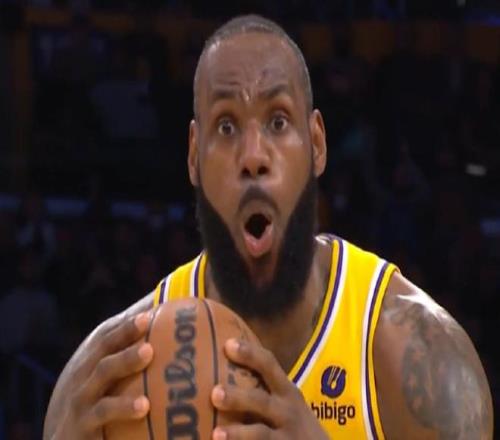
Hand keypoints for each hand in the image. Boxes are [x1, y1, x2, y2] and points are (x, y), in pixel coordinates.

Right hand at [45, 312, 153, 439]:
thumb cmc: (95, 401)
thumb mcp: (106, 378)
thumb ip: (129, 355)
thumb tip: (163, 323)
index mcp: (92, 358)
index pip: (109, 331)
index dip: (128, 318)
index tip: (150, 306)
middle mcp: (84, 371)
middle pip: (105, 344)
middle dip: (126, 329)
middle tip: (148, 319)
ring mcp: (82, 395)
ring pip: (104, 372)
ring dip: (126, 358)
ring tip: (149, 351)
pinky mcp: (83, 422)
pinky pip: (104, 412)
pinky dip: (123, 407)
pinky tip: (145, 405)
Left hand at [211, 338, 327, 439]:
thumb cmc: (293, 422)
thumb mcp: (286, 402)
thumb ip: (262, 389)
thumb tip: (219, 372)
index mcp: (286, 391)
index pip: (268, 365)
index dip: (250, 353)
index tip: (228, 344)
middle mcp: (287, 411)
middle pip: (261, 401)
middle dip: (238, 397)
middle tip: (214, 393)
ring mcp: (286, 437)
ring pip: (261, 434)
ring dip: (238, 434)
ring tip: (216, 434)